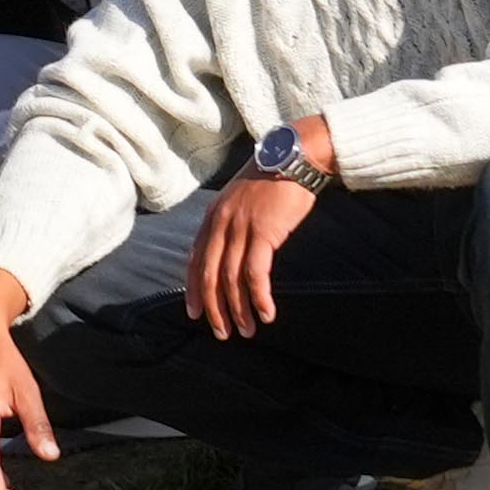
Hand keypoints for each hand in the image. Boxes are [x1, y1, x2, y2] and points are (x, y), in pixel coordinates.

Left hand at [194, 166, 317, 339]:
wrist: (295, 156)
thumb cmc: (272, 178)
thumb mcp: (240, 198)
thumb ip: (230, 221)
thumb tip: (230, 248)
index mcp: (213, 216)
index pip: (195, 260)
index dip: (194, 289)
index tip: (195, 313)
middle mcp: (221, 223)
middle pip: (209, 275)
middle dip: (214, 309)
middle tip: (222, 333)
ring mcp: (241, 228)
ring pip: (232, 279)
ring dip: (239, 310)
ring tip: (247, 331)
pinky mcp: (264, 233)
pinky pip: (256, 274)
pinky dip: (259, 298)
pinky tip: (267, 314)